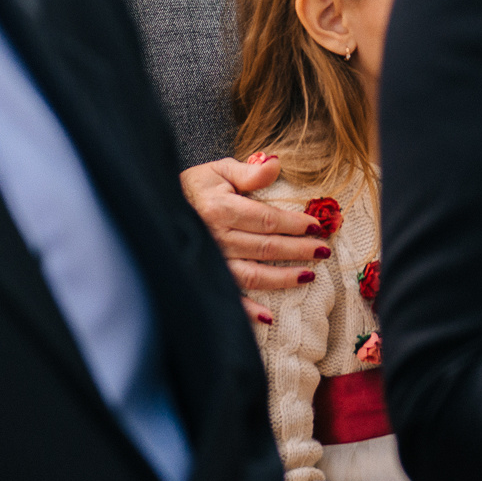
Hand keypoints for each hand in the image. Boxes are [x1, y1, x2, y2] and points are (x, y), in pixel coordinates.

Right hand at [180, 153, 329, 325]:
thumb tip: (277, 162)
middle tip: (323, 250)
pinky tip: (269, 318)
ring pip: (253, 274)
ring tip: (309, 276)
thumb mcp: (221, 170)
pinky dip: (248, 310)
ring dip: (283, 278)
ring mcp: (211, 261)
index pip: (266, 219)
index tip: (317, 226)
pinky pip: (230, 296)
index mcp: (220, 208)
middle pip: (266, 247)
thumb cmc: (197, 187)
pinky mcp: (206, 276)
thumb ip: (251, 171)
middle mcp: (215, 237)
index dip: (294, 224)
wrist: (158, 207)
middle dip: (299, 250)